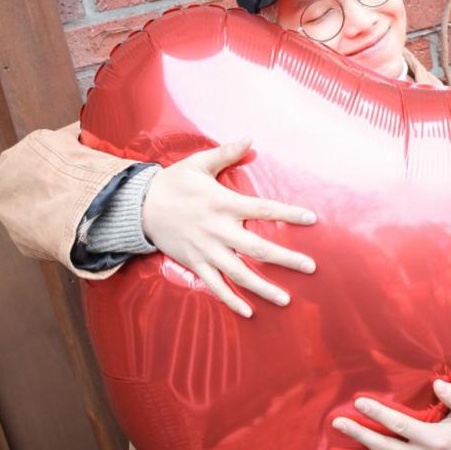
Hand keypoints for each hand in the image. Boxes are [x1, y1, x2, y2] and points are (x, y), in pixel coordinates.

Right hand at [141, 137, 317, 317]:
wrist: (138, 206)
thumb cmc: (172, 182)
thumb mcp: (198, 163)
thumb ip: (226, 153)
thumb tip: (250, 137)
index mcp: (223, 203)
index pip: (264, 209)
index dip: (289, 214)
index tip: (312, 219)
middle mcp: (218, 230)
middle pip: (258, 249)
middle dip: (286, 259)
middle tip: (310, 267)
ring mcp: (206, 250)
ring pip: (239, 274)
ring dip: (263, 288)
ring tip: (286, 299)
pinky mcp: (194, 263)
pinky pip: (215, 286)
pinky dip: (231, 300)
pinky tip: (249, 312)